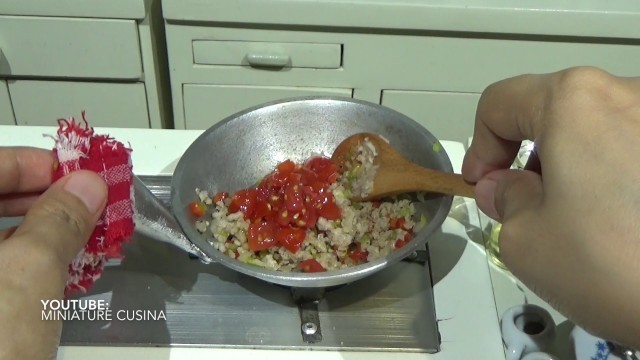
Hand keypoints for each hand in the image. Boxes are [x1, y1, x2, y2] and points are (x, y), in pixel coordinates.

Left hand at [0, 147, 106, 358]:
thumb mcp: (28, 272)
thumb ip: (60, 218)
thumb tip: (87, 184)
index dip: (36, 163)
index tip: (81, 171)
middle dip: (45, 200)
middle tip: (91, 204)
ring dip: (40, 232)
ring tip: (86, 237)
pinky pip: (0, 271)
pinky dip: (27, 263)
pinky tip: (61, 269)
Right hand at [463, 67, 639, 347]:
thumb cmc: (608, 264)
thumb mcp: (524, 239)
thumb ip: (504, 200)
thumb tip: (505, 186)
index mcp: (574, 101)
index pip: (500, 103)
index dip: (479, 147)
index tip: (483, 187)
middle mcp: (627, 93)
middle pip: (553, 110)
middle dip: (528, 156)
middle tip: (527, 206)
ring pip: (598, 127)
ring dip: (573, 163)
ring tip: (581, 217)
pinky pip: (634, 145)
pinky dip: (615, 171)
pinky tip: (624, 218)